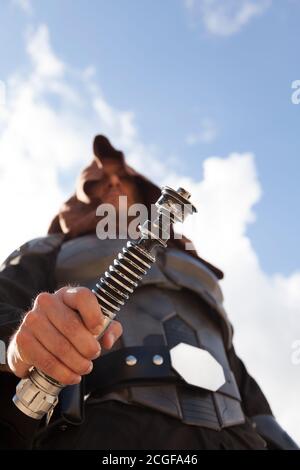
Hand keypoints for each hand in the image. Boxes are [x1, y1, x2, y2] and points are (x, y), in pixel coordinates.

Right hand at [7, 286, 122, 384]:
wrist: (38, 340)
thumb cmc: (69, 329)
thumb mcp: (93, 324)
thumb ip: (109, 328)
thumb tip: (108, 340)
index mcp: (67, 294)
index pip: (82, 296)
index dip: (94, 314)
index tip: (98, 330)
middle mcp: (47, 302)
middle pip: (72, 325)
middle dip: (87, 347)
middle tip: (93, 355)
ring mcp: (32, 320)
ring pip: (60, 346)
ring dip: (77, 363)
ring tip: (84, 367)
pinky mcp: (22, 339)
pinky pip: (46, 360)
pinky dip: (62, 372)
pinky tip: (71, 375)